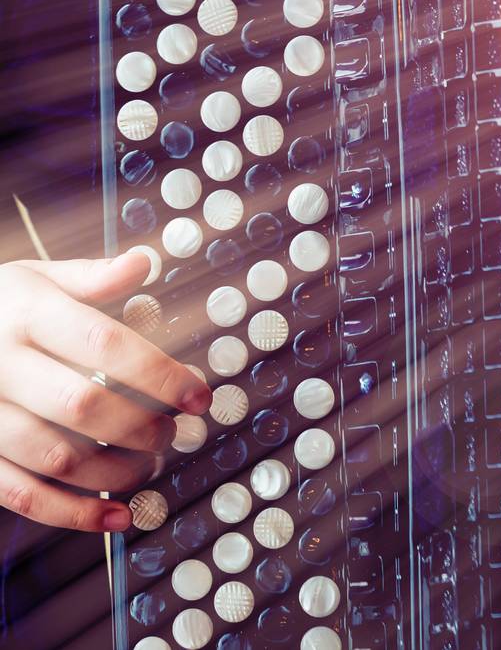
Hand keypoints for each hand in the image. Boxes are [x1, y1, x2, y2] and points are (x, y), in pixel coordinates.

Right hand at [0, 252, 210, 530]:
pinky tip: (115, 517)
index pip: (105, 343)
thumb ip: (89, 277)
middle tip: (175, 433)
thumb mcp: (31, 279)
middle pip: (84, 405)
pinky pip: (21, 495)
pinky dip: (72, 514)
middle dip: (143, 427)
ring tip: (150, 464)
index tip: (200, 395)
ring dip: (116, 472)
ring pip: (56, 457)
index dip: (161, 374)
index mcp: (25, 314)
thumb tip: (143, 261)